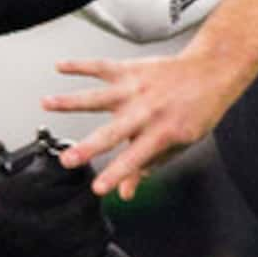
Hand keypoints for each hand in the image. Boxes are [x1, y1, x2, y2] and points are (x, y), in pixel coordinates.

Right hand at [44, 45, 249, 199]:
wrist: (210, 72)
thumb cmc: (197, 110)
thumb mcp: (180, 145)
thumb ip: (150, 166)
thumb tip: (127, 191)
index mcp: (162, 132)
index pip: (135, 159)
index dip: (117, 175)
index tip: (100, 188)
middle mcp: (146, 110)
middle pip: (112, 132)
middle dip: (88, 147)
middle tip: (68, 159)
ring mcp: (135, 88)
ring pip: (99, 96)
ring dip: (71, 100)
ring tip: (47, 103)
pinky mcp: (130, 69)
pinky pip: (101, 66)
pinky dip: (80, 65)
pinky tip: (60, 66)